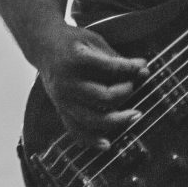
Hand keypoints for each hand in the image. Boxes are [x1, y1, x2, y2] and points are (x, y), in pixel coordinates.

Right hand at [37, 25, 151, 141]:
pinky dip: (91, 139)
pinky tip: (107, 144)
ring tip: (135, 115)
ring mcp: (62, 99)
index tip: (142, 66)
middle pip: (104, 97)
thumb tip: (144, 69)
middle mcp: (67, 83)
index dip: (130, 68)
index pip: (109, 68)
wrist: (43, 46)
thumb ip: (117, 58)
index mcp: (75, 60)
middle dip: (125, 93)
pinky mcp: (60, 108)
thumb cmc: (73, 42)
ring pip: (92, 118)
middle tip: (133, 86)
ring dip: (117, 120)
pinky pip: (75, 129)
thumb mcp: (94, 41)